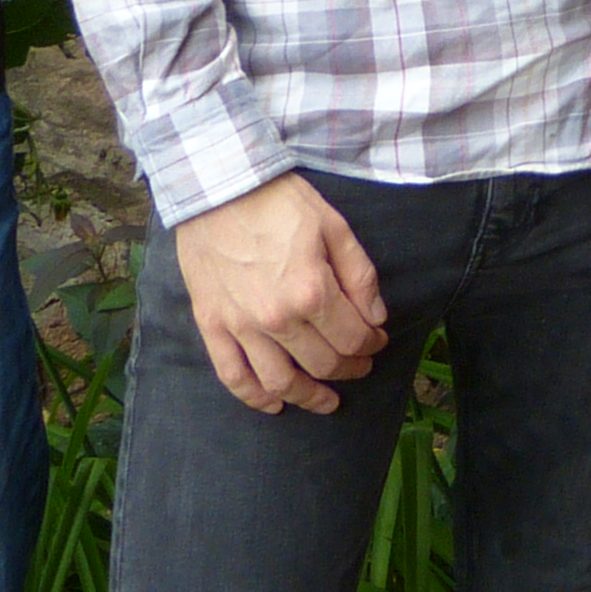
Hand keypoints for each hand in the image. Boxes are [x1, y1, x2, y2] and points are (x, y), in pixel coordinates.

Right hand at [178, 175, 391, 415]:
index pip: (352, 338)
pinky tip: (274, 405)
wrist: (218, 186)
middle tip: (361, 365)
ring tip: (327, 401)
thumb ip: (360, 275)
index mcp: (312, 291)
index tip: (378, 340)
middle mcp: (277, 319)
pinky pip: (233, 376)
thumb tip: (376, 317)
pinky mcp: (213, 326)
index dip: (372, 344)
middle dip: (350, 369)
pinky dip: (255, 398)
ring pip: (280, 383)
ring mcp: (241, 327)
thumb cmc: (278, 201)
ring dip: (309, 397)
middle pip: (323, 364)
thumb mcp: (333, 226)